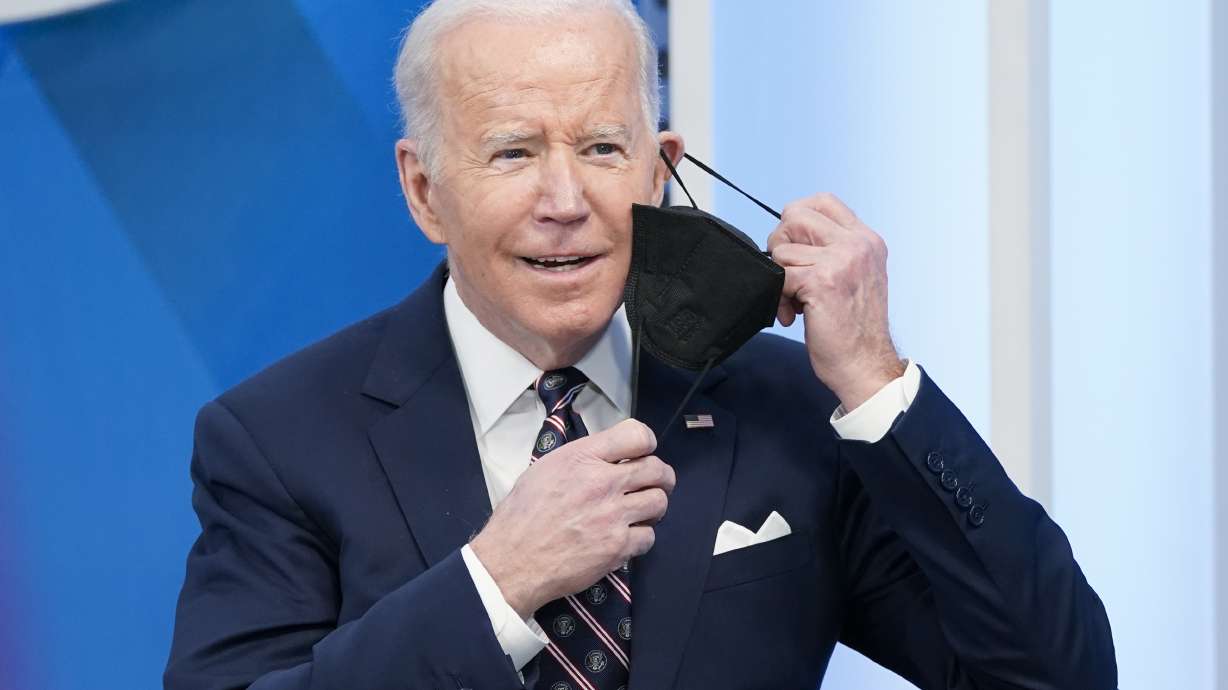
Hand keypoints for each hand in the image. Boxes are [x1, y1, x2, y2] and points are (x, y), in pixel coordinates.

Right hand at [469, 419, 674, 618]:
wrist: (512, 561)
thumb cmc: (522, 515)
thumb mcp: (546, 469)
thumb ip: (582, 458)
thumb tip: (609, 456)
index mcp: (583, 458)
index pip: (637, 435)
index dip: (646, 444)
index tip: (642, 454)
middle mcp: (602, 482)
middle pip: (657, 469)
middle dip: (660, 477)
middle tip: (652, 485)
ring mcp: (613, 515)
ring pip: (659, 502)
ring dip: (653, 508)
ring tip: (639, 513)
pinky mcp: (617, 547)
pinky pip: (649, 537)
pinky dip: (640, 538)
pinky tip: (624, 538)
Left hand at [767, 193, 905, 409]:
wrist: (865, 366)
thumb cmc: (853, 329)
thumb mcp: (854, 277)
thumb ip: (831, 252)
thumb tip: (788, 235)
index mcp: (866, 240)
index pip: (822, 201)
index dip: (797, 220)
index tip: (796, 249)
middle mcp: (857, 244)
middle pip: (795, 215)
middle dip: (781, 245)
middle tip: (789, 276)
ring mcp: (842, 260)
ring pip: (782, 248)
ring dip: (781, 278)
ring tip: (797, 303)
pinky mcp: (823, 281)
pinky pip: (779, 276)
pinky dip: (779, 298)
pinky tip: (793, 315)